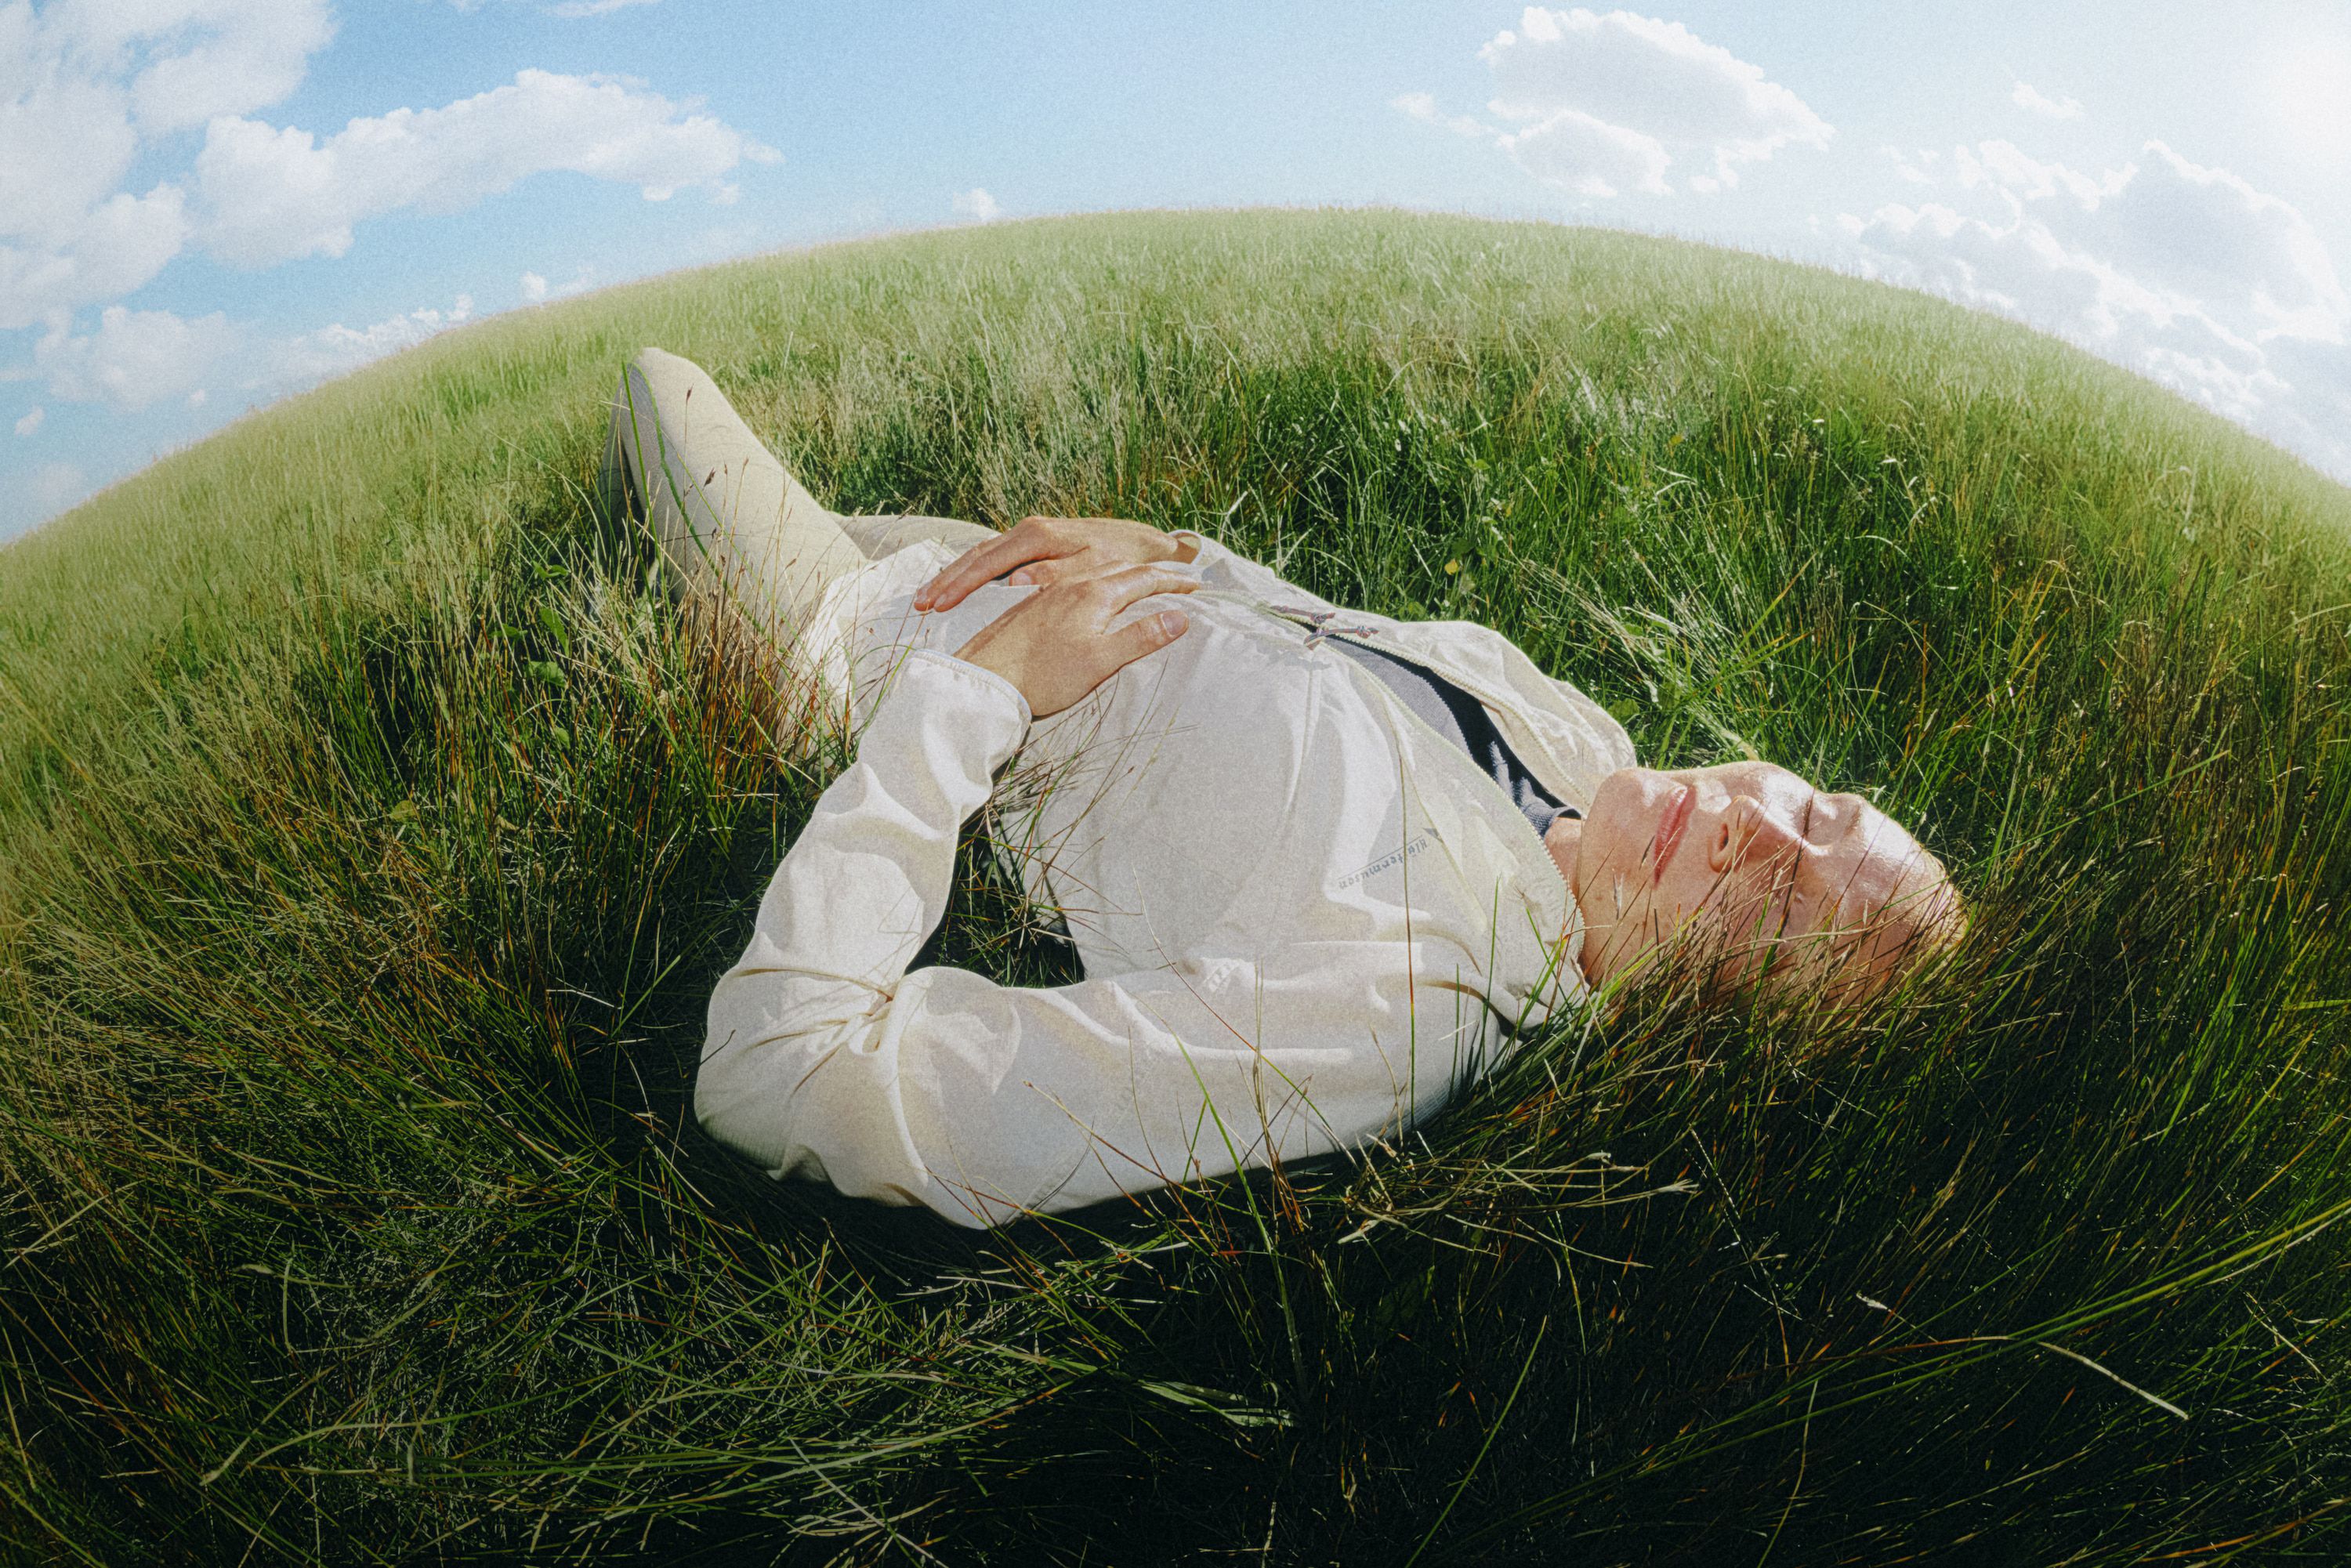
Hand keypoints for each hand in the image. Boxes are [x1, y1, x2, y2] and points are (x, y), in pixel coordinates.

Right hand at [913, 515, 1198, 612]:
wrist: (1144, 543)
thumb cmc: (1122, 558)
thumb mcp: (1094, 569)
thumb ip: (1056, 576)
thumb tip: (1016, 582)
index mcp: (1038, 536)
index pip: (987, 561)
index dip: (960, 583)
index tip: (938, 604)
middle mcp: (1028, 530)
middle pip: (975, 555)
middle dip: (946, 579)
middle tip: (921, 604)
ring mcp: (1028, 535)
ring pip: (980, 554)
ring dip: (954, 576)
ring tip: (928, 599)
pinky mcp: (1032, 543)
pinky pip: (991, 557)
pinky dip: (970, 572)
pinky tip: (956, 588)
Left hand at [953, 563, 1196, 718]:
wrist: (986, 680)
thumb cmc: (1044, 676)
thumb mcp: (1101, 661)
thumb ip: (1141, 637)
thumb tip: (1179, 618)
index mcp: (1095, 594)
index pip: (1144, 579)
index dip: (1174, 582)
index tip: (1197, 585)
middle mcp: (1073, 584)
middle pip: (1122, 569)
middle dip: (1152, 572)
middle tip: (1176, 578)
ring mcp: (1050, 592)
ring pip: (1095, 571)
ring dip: (1123, 573)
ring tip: (1139, 580)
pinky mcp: (1032, 604)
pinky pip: (1074, 580)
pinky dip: (1097, 581)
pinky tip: (1090, 592)